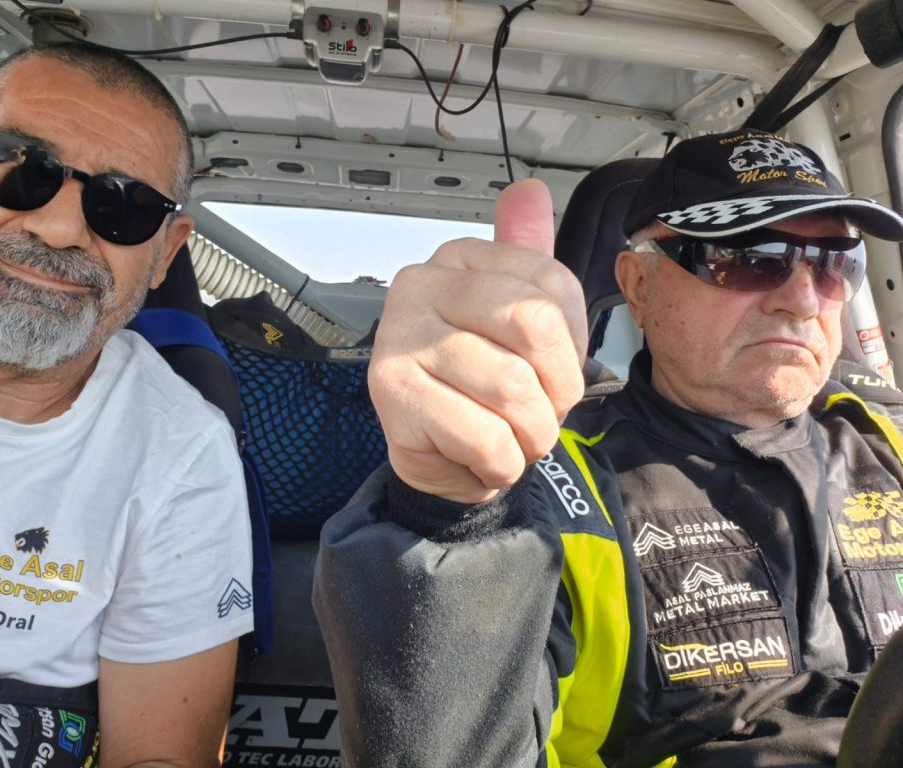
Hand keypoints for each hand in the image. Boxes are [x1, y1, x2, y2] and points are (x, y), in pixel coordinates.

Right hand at [369, 179, 587, 503]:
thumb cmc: (480, 385)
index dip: (572, 347)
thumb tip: (529, 191)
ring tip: (509, 436)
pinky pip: (485, 436)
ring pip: (513, 388)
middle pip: (534, 324)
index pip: (552, 285)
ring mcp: (400, 336)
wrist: (435, 452)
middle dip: (556, 390)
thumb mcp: (515, 317)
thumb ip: (528, 255)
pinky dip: (501, 461)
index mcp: (461, 259)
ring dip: (530, 434)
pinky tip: (480, 454)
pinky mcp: (390, 391)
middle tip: (538, 412)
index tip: (550, 371)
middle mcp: (423, 285)